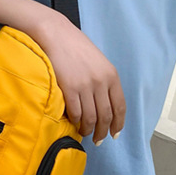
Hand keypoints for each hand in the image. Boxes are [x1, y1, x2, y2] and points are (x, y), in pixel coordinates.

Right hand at [38, 12, 125, 145]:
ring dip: (88, 130)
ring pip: (91, 118)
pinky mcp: (69, 88)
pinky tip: (73, 122)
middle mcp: (101, 82)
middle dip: (103, 132)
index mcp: (111, 75)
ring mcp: (85, 86)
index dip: (118, 124)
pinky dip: (75, 121)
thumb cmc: (74, 46)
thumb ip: (103, 80)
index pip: (120, 107)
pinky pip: (75, 112)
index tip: (114, 134)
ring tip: (84, 133)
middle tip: (98, 140)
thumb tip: (102, 103)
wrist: (55, 34)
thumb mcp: (97, 61)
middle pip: (106, 116)